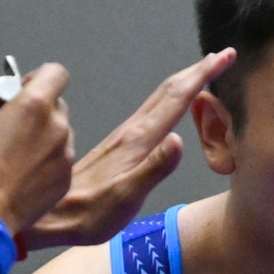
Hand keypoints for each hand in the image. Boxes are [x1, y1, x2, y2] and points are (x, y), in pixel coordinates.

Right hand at [0, 62, 74, 237]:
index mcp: (35, 105)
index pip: (57, 73)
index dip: (39, 77)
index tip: (20, 91)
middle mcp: (58, 126)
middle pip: (58, 104)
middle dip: (39, 108)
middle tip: (14, 123)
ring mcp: (66, 154)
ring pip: (61, 133)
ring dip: (45, 134)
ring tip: (19, 152)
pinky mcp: (67, 178)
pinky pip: (61, 159)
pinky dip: (48, 159)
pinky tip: (26, 173)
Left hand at [25, 50, 235, 249]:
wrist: (48, 217)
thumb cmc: (87, 214)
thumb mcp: (125, 198)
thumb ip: (153, 169)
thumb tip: (178, 140)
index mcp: (138, 141)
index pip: (176, 99)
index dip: (201, 75)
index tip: (224, 56)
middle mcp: (131, 133)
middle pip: (168, 91)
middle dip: (197, 71)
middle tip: (222, 56)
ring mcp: (122, 139)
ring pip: (158, 100)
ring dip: (183, 84)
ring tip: (201, 74)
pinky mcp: (116, 148)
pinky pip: (149, 114)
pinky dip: (167, 102)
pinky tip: (168, 108)